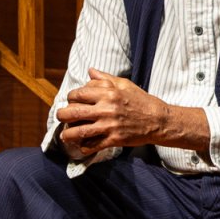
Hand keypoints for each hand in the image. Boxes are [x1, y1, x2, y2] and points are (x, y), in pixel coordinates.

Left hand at [54, 69, 208, 156]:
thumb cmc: (140, 101)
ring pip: (80, 131)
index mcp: (108, 93)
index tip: (71, 101)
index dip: (70, 98)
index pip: (78, 94)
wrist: (158, 120)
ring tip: (65, 136)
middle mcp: (106, 109)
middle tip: (61, 117)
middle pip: (74, 112)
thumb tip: (90, 71)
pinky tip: (81, 146)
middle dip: (62, 116)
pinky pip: (93, 145)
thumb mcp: (124, 85)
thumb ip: (105, 79)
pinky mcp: (114, 139)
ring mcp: (109, 125)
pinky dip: (84, 147)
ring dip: (68, 135)